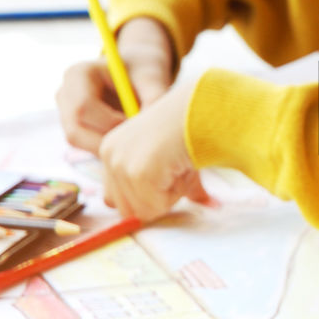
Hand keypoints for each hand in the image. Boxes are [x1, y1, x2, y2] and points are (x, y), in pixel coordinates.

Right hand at [57, 17, 175, 153]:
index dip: (111, 123)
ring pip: (79, 143)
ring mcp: (65, 113)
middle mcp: (65, 94)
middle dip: (107, 142)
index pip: (83, 108)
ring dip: (108, 148)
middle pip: (74, 131)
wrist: (138, 70)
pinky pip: (86, 146)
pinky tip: (129, 142)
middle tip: (137, 144)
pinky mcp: (74, 127)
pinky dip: (108, 149)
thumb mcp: (153, 78)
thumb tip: (152, 127)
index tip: (138, 126)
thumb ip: (154, 98)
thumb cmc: (144, 70)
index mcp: (78, 74)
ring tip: (135, 140)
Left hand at [97, 80, 210, 219]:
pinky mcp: (138, 172)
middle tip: (175, 172)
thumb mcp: (174, 158)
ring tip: (179, 165)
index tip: (166, 177)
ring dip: (169, 196)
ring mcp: (121, 164)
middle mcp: (109, 155)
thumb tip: (209, 204)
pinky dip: (176, 193)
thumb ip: (174, 185)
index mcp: (112, 150)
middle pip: (126, 211)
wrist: (203, 107)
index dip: (145, 197)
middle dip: (156, 200)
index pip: (115, 199)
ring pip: (143, 211)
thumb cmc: (194, 127)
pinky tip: (181, 166)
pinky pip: (157, 207)